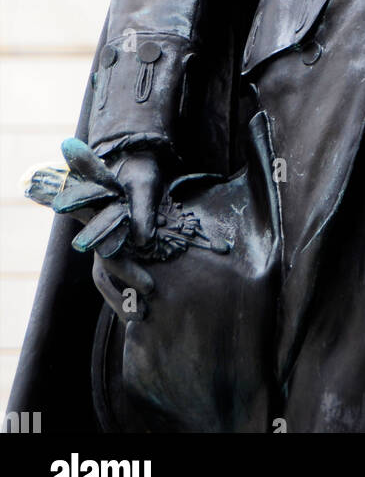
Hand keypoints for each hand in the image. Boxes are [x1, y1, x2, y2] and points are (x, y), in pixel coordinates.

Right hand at [88, 148, 165, 319]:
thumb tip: (142, 242)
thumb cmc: (138, 169)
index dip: (126, 272)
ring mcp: (108, 242)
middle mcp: (101, 234)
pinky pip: (116, 275)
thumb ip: (142, 209)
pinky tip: (142, 306)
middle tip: (150, 308)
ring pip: (107, 278)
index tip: (150, 287)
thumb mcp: (144, 182)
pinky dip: (126, 291)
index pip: (108, 250)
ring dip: (122, 299)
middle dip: (125, 293)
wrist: (137, 160)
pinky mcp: (119, 245)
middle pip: (106, 271)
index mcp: (102, 219)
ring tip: (143, 317)